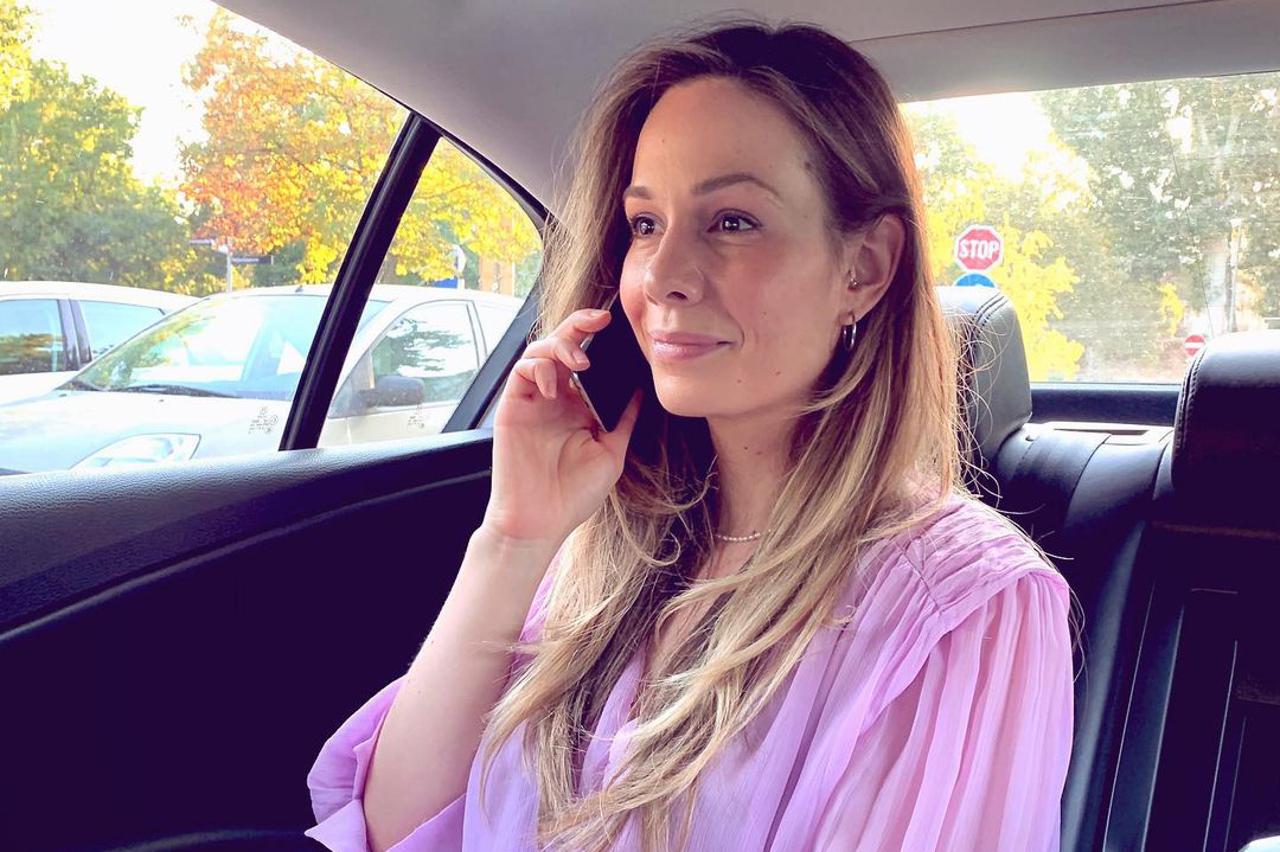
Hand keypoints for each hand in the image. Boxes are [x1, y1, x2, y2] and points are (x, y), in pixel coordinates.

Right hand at [481, 307, 643, 548]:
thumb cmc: (573, 495)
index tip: (616, 325)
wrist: (539, 523)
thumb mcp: (610, 453)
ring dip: (559, 346)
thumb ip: (622, 419)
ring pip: (539, 351)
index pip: (586, 360)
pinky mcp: (513, 408)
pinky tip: (555, 386)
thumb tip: (641, 389)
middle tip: (598, 320)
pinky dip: (538, 368)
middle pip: (561, 346)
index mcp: (578, 405)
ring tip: (579, 362)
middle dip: (578, 325)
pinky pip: (521, 372)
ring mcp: (532, 401)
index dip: (596, 338)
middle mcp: (554, 398)